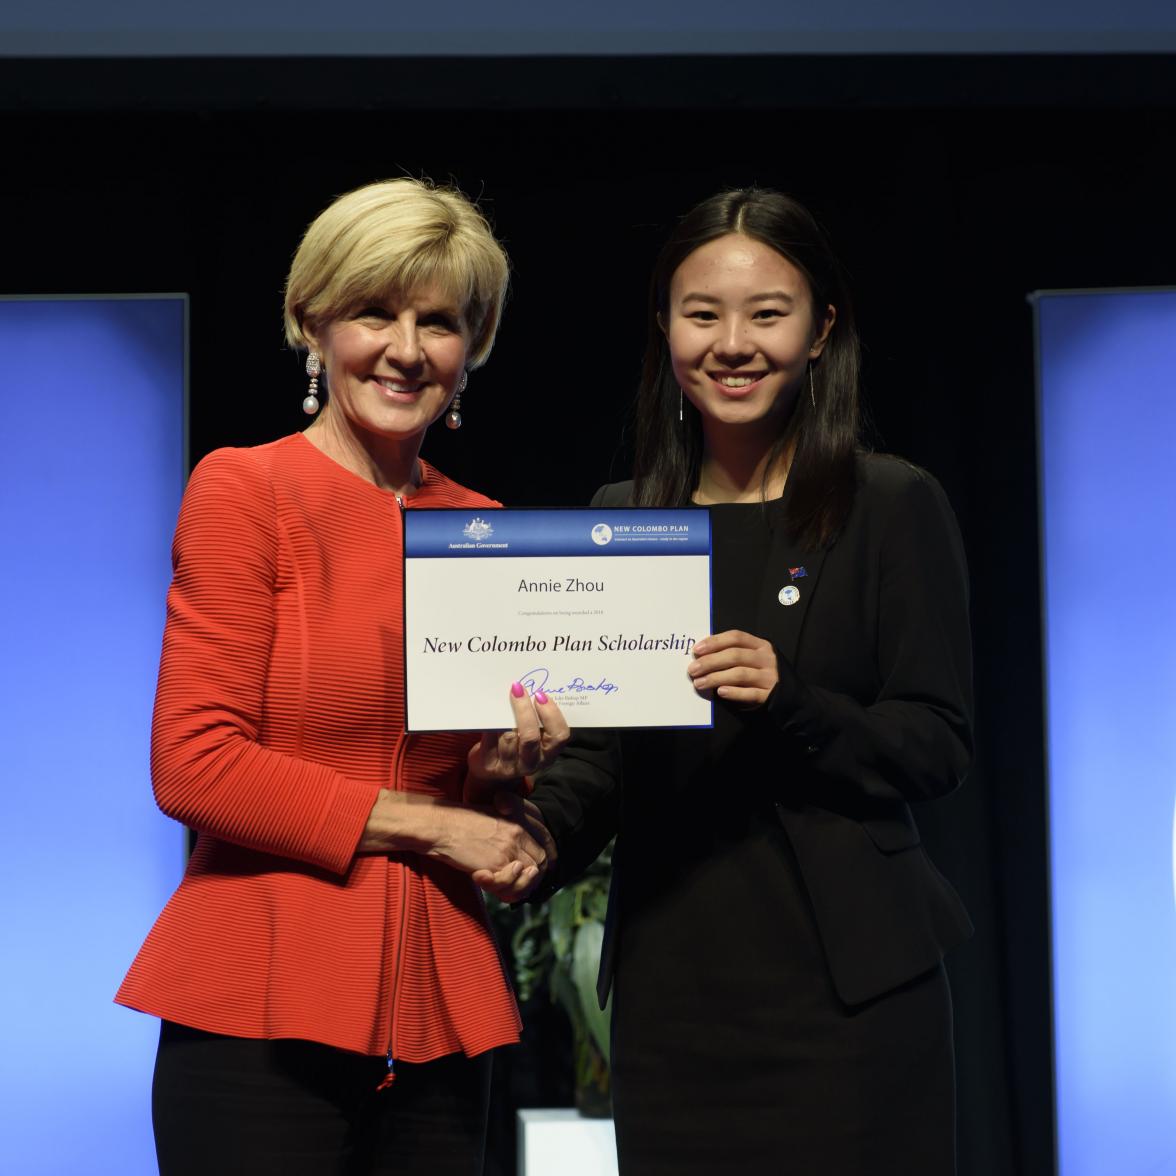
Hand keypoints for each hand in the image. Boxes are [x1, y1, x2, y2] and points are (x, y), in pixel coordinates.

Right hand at [359, 790, 548, 898]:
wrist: (440, 825)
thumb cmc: (460, 822)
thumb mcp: (492, 819)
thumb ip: (508, 834)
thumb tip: (518, 858)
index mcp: (519, 822)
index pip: (544, 847)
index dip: (542, 863)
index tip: (531, 873)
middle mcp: (518, 835)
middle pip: (541, 863)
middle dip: (532, 878)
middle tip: (515, 885)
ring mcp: (508, 850)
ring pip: (529, 877)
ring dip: (518, 887)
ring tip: (503, 886)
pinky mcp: (495, 864)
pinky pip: (510, 886)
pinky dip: (502, 890)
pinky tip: (485, 881)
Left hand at [466, 683, 570, 789]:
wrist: (490, 768)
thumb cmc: (517, 744)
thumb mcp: (533, 735)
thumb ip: (537, 719)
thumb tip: (530, 688)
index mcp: (548, 753)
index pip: (559, 736)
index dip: (552, 715)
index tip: (541, 695)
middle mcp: (532, 763)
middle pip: (531, 738)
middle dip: (524, 711)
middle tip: (518, 690)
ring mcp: (510, 767)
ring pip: (508, 738)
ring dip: (505, 716)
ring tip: (502, 698)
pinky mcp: (490, 765)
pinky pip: (490, 740)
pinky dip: (490, 724)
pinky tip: (490, 712)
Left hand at [687, 630, 778, 706]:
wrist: (788, 695)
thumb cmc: (761, 672)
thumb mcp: (752, 657)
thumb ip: (732, 653)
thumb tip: (701, 654)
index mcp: (760, 645)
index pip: (736, 637)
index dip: (715, 642)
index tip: (697, 650)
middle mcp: (766, 659)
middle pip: (735, 655)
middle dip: (710, 662)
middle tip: (692, 670)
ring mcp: (769, 677)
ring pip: (740, 674)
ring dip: (716, 678)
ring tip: (699, 683)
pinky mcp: (769, 695)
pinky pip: (749, 693)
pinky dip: (734, 692)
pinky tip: (720, 692)